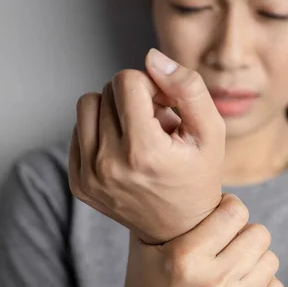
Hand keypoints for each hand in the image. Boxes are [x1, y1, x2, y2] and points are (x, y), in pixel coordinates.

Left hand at [68, 49, 224, 244]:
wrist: (178, 228)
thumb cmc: (198, 176)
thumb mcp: (210, 131)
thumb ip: (188, 88)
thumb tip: (151, 58)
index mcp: (143, 152)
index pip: (126, 81)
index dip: (151, 85)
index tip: (167, 107)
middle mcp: (108, 166)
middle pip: (106, 91)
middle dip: (133, 98)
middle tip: (156, 123)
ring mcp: (88, 177)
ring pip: (87, 106)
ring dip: (113, 110)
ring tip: (138, 134)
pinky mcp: (78, 184)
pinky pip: (77, 131)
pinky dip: (100, 132)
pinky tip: (123, 150)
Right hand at [108, 194, 284, 286]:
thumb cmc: (146, 283)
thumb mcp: (144, 244)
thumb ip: (166, 211)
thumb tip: (192, 176)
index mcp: (185, 257)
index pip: (235, 212)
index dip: (230, 206)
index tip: (221, 213)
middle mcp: (211, 283)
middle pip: (259, 234)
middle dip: (244, 232)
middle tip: (229, 240)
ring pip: (270, 260)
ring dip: (254, 257)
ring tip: (233, 262)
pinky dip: (261, 283)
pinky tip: (240, 285)